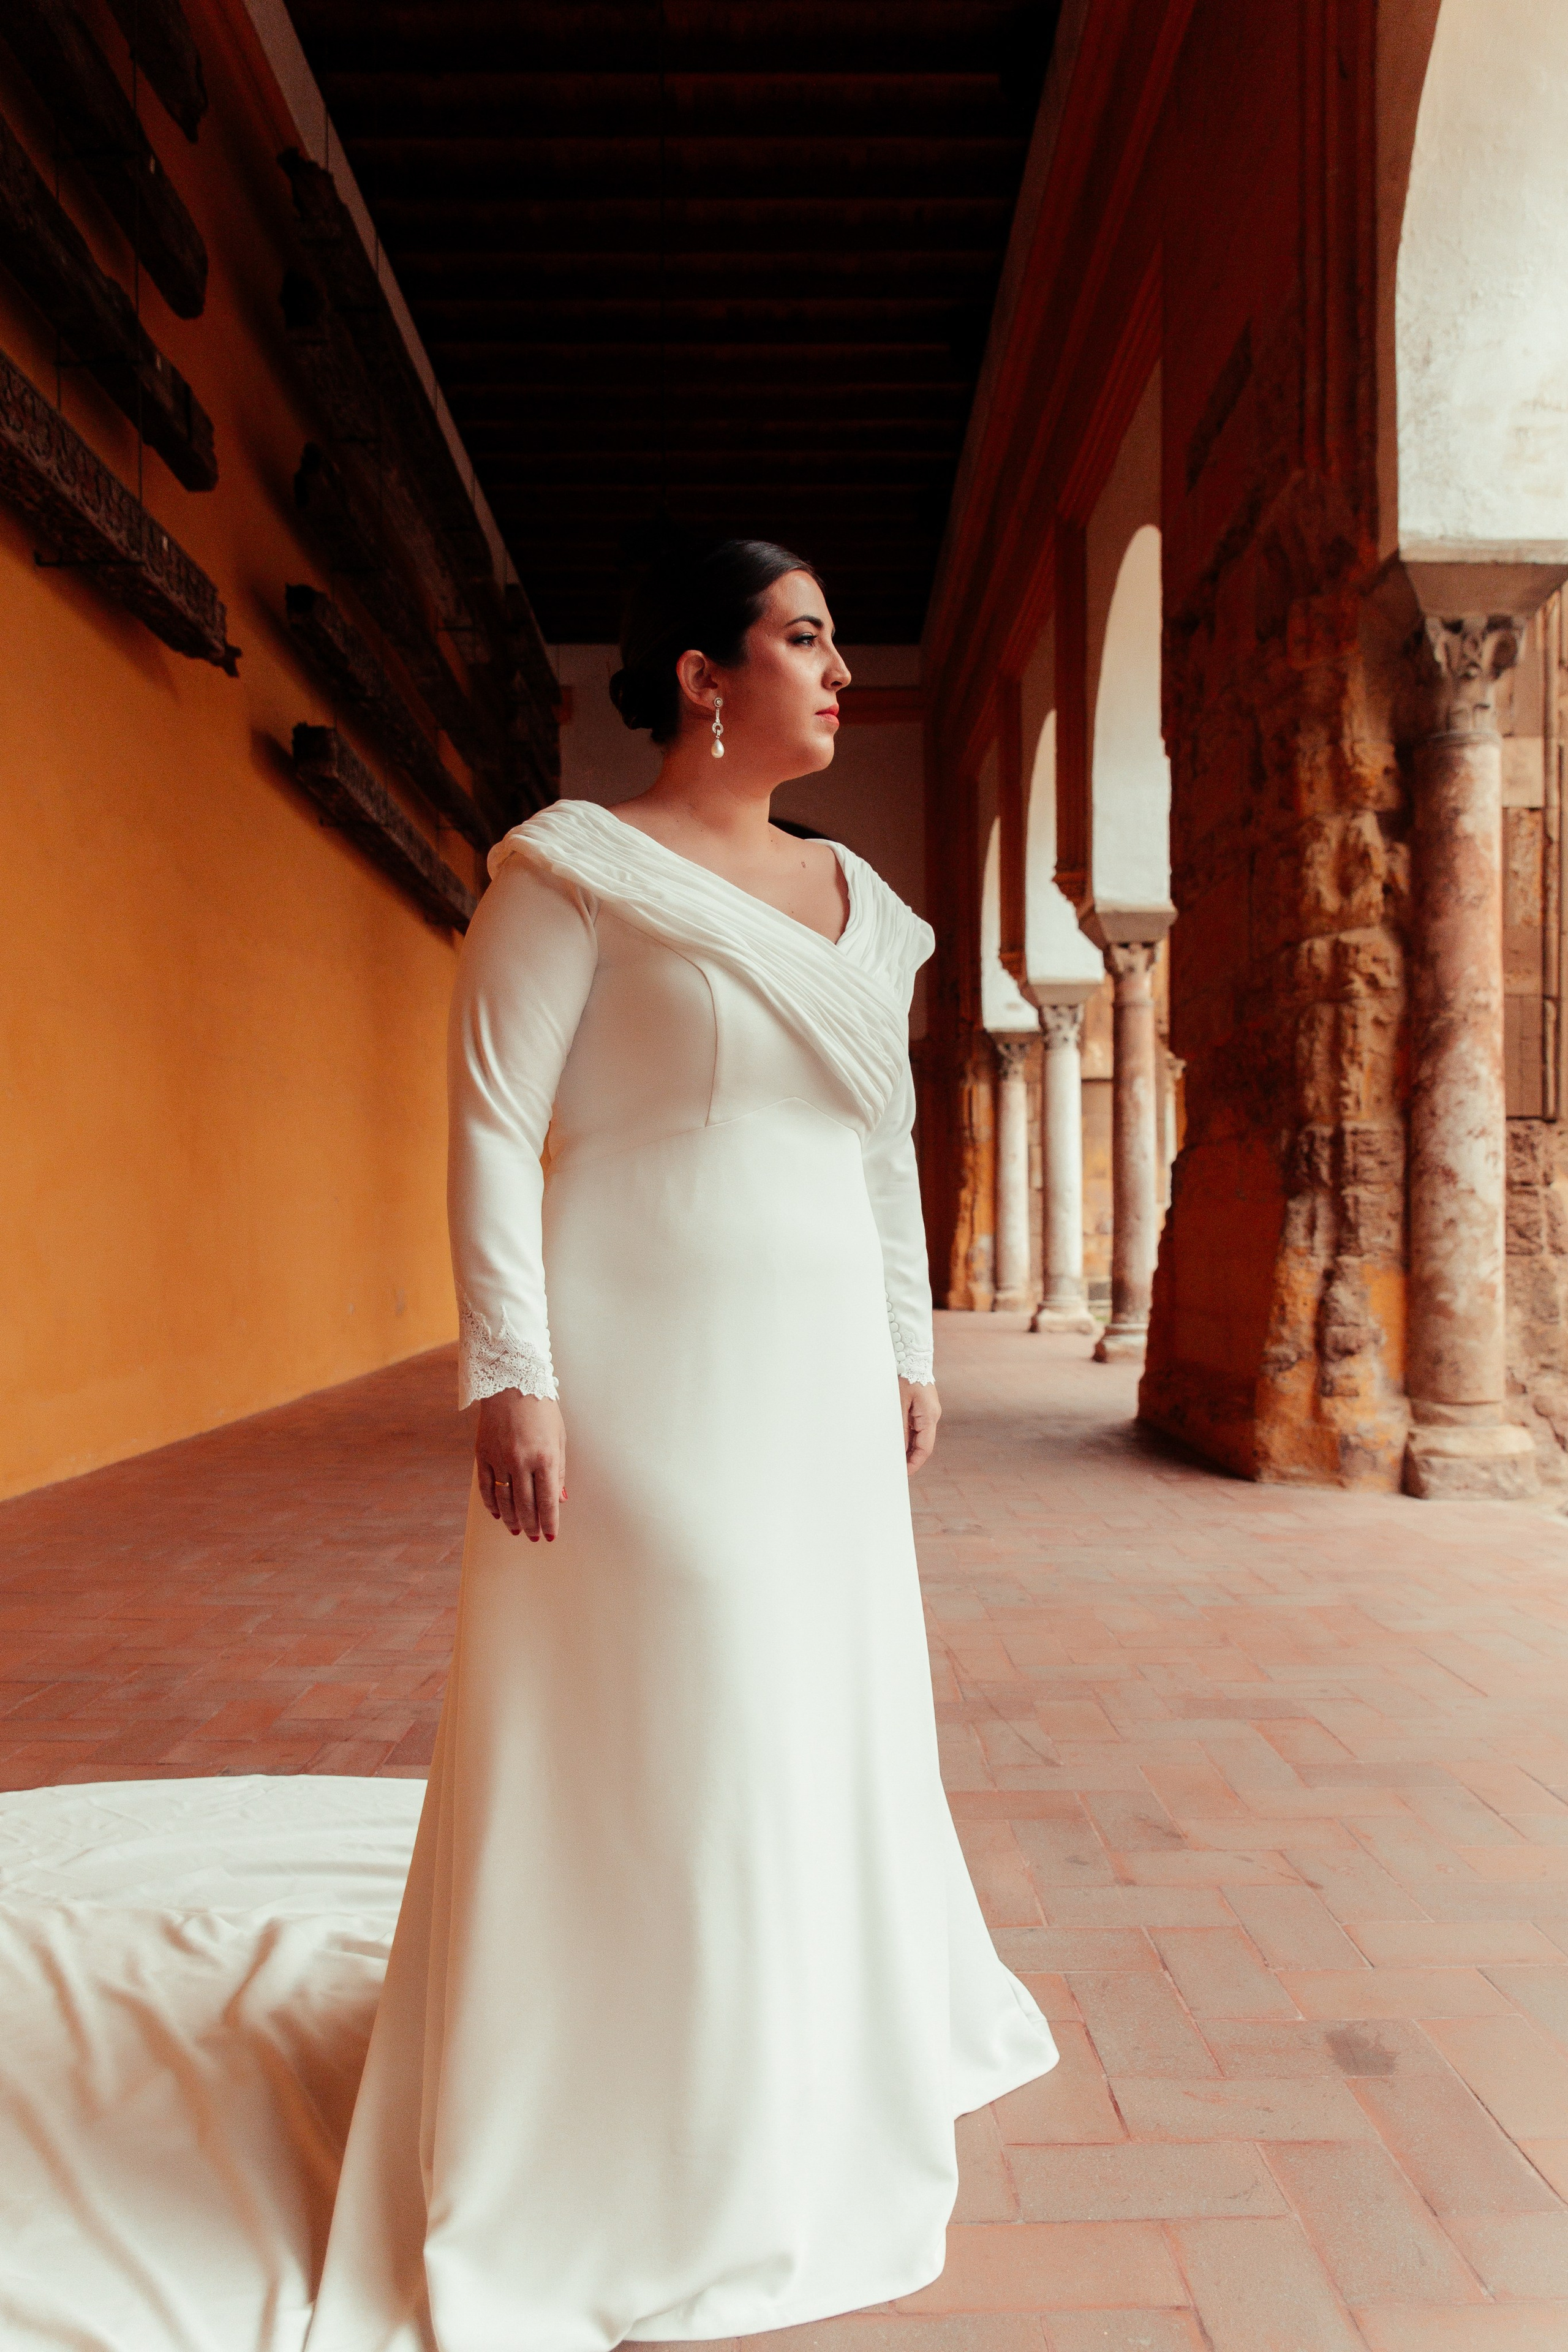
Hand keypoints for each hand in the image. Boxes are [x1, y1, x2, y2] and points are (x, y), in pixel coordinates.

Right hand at [476, 1390, 566, 1541]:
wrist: (511, 1383)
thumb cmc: (542, 1410)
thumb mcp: (559, 1438)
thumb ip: (559, 1471)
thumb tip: (560, 1500)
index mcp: (544, 1457)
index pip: (548, 1501)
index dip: (550, 1522)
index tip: (551, 1536)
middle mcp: (521, 1461)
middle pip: (526, 1505)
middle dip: (531, 1525)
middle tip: (534, 1537)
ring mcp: (499, 1459)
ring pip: (505, 1500)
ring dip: (512, 1519)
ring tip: (517, 1530)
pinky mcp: (482, 1455)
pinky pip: (486, 1487)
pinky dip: (492, 1504)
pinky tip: (499, 1514)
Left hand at [900, 1379, 940, 1475]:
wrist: (912, 1356)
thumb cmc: (904, 1376)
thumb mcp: (898, 1402)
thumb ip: (900, 1426)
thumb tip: (899, 1448)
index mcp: (929, 1416)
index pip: (925, 1448)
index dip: (915, 1463)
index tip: (904, 1473)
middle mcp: (932, 1416)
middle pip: (923, 1444)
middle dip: (911, 1457)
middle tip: (895, 1468)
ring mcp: (929, 1412)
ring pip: (920, 1436)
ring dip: (908, 1447)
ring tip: (893, 1457)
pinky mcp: (923, 1408)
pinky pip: (917, 1427)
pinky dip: (908, 1436)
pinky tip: (896, 1440)